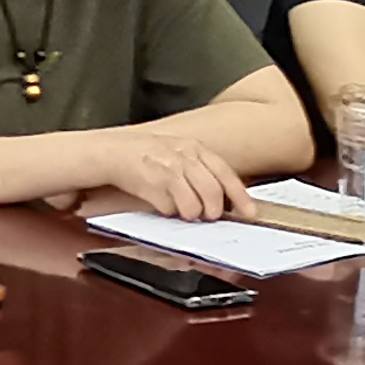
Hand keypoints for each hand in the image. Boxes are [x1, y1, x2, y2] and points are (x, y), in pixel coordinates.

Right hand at [103, 120, 248, 219]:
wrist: (115, 151)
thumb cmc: (149, 155)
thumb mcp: (180, 152)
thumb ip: (202, 170)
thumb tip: (225, 197)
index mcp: (195, 148)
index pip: (226, 174)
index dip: (240, 197)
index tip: (249, 212)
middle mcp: (184, 158)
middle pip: (213, 193)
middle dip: (213, 211)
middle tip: (208, 216)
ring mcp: (168, 171)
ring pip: (194, 206)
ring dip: (190, 214)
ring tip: (182, 209)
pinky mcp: (151, 185)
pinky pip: (170, 209)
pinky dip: (168, 212)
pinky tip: (162, 203)